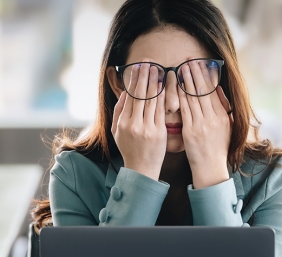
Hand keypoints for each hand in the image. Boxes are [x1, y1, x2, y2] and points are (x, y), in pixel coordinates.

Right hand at [111, 62, 165, 180]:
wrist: (141, 169)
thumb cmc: (129, 149)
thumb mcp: (117, 131)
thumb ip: (119, 111)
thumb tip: (124, 93)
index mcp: (122, 122)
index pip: (129, 96)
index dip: (134, 80)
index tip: (138, 67)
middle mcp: (133, 124)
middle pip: (140, 95)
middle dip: (144, 76)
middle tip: (148, 61)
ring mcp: (146, 128)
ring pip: (151, 100)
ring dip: (155, 82)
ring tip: (157, 69)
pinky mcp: (159, 132)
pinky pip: (161, 111)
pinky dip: (162, 97)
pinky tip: (165, 86)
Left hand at [178, 61, 233, 188]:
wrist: (211, 168)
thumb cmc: (217, 149)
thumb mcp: (227, 127)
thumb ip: (224, 108)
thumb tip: (219, 90)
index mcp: (223, 116)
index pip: (213, 91)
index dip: (206, 75)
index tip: (201, 63)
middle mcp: (213, 118)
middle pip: (204, 90)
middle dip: (196, 73)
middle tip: (190, 58)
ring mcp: (202, 124)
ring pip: (194, 97)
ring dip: (187, 80)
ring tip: (182, 67)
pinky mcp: (191, 131)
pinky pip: (185, 110)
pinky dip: (180, 96)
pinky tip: (176, 87)